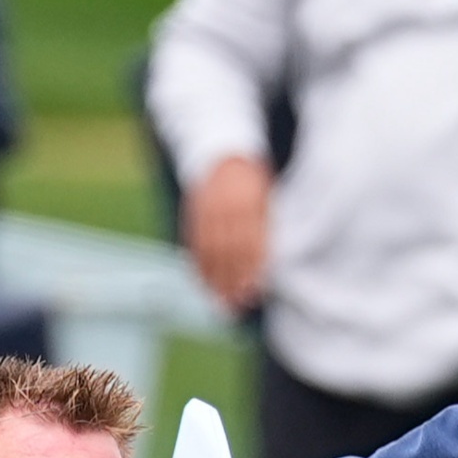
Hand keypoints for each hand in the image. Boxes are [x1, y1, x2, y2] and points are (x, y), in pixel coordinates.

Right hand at [184, 156, 271, 312]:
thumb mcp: (264, 200)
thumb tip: (262, 266)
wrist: (223, 154)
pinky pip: (194, 243)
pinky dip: (198, 265)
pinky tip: (203, 283)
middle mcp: (226, 206)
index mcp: (249, 202)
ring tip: (221, 300)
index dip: (251, 268)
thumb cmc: (253, 185)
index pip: (251, 241)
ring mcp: (207, 209)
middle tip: (236, 302)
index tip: (252, 291)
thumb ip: (264, 228)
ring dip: (215, 278)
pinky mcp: (193, 213)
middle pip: (229, 249)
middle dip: (233, 278)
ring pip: (210, 249)